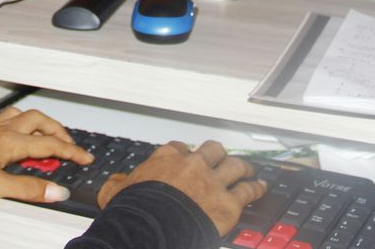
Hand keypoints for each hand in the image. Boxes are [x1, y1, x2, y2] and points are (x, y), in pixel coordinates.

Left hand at [0, 107, 94, 202]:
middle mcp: (1, 131)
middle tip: (70, 147)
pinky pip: (5, 123)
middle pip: (40, 122)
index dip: (72, 152)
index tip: (86, 159)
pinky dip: (19, 127)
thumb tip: (58, 191)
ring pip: (23, 118)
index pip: (50, 145)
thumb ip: (28, 188)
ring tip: (46, 140)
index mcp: (10, 141)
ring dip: (40, 126)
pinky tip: (14, 139)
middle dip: (59, 132)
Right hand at [97, 140, 265, 235]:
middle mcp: (192, 164)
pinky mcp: (228, 202)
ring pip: (234, 165)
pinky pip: (247, 190)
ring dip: (243, 166)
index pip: (179, 147)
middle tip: (221, 157)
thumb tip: (116, 182)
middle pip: (212, 150)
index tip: (187, 158)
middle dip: (217, 153)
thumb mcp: (114, 192)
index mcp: (166, 159)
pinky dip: (256, 188)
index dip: (184, 153)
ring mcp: (213, 181)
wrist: (151, 226)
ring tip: (248, 168)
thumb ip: (118, 183)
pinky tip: (260, 187)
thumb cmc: (135, 211)